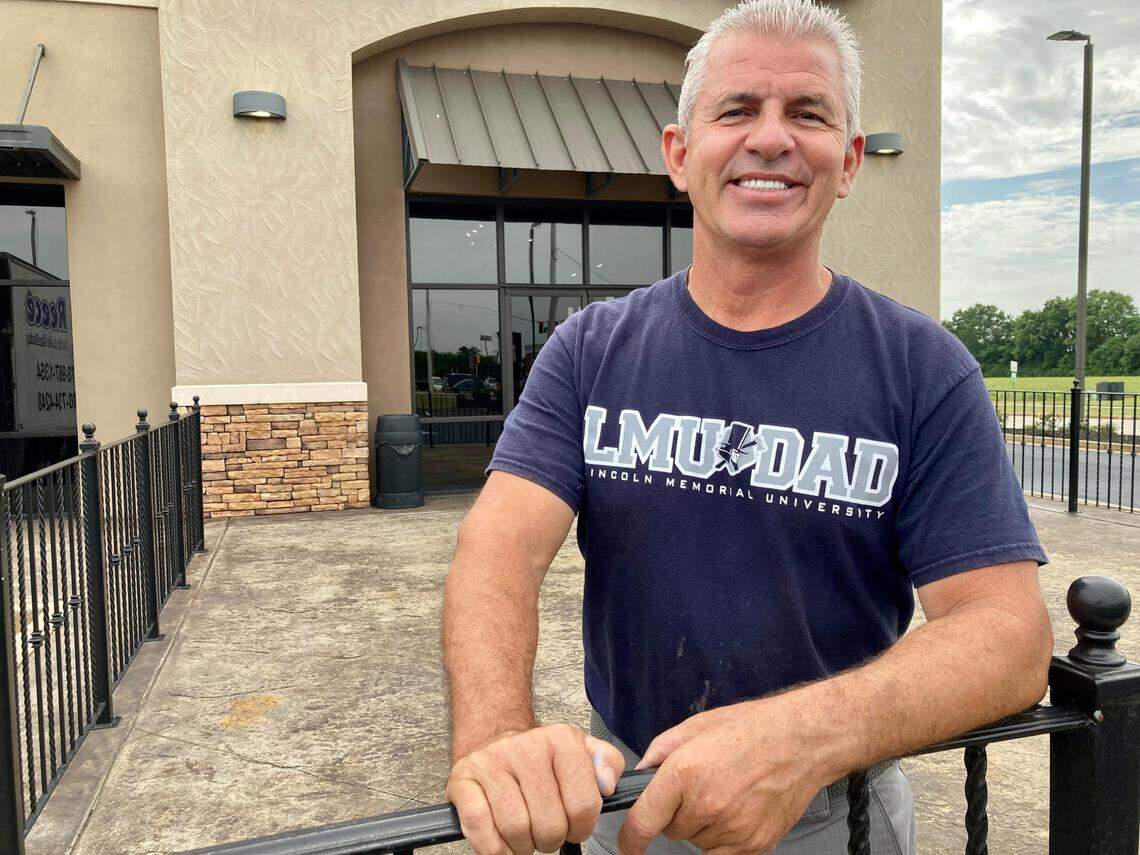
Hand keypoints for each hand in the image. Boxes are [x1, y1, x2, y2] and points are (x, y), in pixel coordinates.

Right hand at [447, 723, 625, 854]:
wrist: (493, 739)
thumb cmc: (542, 760)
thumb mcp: (581, 752)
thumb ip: (607, 763)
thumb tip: (607, 785)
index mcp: (561, 739)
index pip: (584, 806)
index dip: (582, 828)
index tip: (574, 826)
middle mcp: (526, 746)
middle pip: (550, 824)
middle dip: (551, 840)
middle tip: (546, 832)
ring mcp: (492, 763)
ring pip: (516, 830)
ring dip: (523, 846)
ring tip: (525, 835)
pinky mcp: (463, 781)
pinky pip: (481, 830)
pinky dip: (495, 849)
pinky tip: (502, 842)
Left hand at [617, 697, 829, 854]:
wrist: (801, 740)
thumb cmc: (752, 729)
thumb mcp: (696, 726)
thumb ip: (660, 751)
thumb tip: (641, 772)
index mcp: (685, 774)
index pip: (643, 822)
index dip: (630, 839)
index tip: (627, 845)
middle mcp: (706, 806)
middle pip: (672, 831)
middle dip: (677, 813)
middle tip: (702, 786)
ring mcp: (732, 829)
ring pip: (698, 842)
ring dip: (703, 825)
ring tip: (725, 792)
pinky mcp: (754, 844)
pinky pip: (723, 853)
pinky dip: (723, 837)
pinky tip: (737, 809)